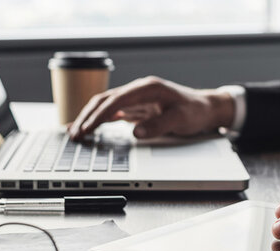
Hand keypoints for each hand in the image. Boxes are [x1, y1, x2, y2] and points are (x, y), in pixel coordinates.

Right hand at [67, 76, 234, 139]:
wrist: (205, 108)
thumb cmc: (195, 111)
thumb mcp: (181, 119)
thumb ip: (159, 125)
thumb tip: (136, 132)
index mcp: (147, 88)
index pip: (116, 100)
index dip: (99, 115)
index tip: (88, 128)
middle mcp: (138, 90)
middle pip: (105, 100)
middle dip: (87, 116)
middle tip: (75, 133)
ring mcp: (136, 98)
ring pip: (105, 105)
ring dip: (89, 117)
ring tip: (75, 132)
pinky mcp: (136, 107)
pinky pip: (112, 111)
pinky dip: (98, 119)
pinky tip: (88, 127)